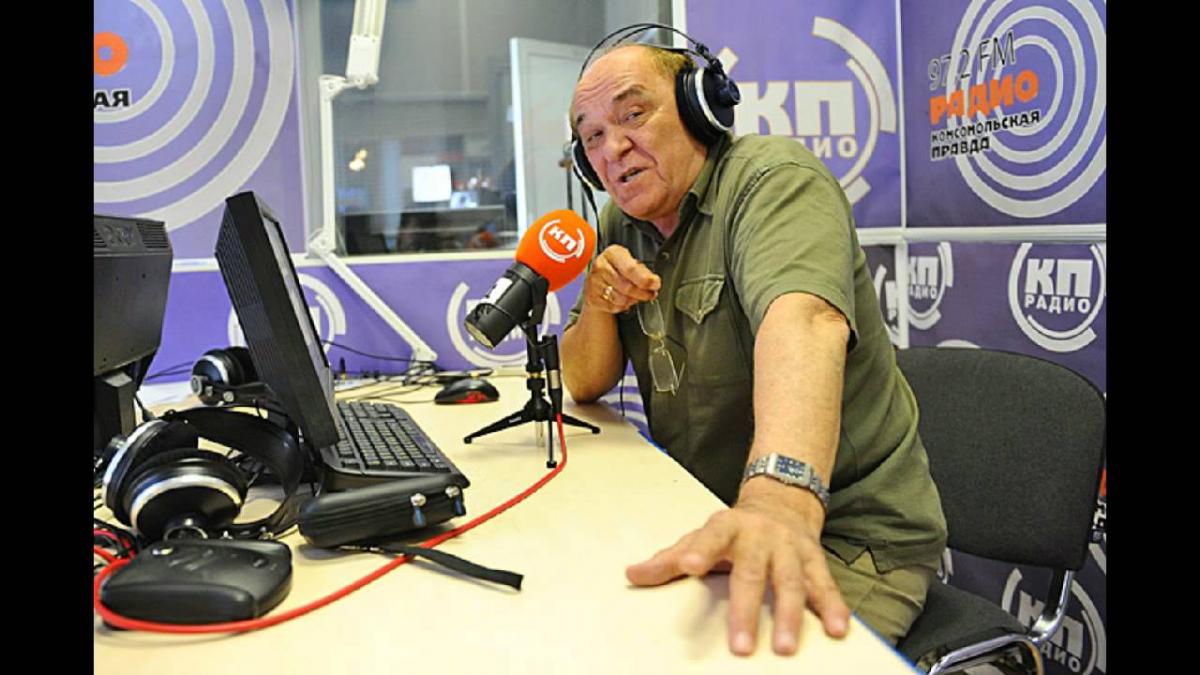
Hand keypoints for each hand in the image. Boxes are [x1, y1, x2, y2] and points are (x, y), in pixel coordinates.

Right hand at [584, 245, 660, 313]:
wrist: (599, 278)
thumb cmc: (618, 268)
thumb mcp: (630, 262)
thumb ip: (642, 270)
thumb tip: (653, 281)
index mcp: (612, 253)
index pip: (630, 269)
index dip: (645, 279)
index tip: (655, 284)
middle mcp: (601, 266)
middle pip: (627, 286)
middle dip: (643, 293)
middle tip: (651, 294)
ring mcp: (594, 283)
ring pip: (620, 299)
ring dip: (633, 300)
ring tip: (637, 296)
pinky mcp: (592, 297)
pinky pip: (613, 307)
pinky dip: (623, 306)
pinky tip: (626, 300)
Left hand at [625, 495, 849, 655]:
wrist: (782, 502)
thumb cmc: (734, 530)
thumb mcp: (699, 536)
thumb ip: (668, 559)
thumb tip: (632, 574)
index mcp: (727, 527)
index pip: (711, 536)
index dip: (700, 549)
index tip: (689, 564)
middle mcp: (761, 537)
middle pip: (753, 574)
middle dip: (747, 611)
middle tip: (741, 646)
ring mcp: (790, 549)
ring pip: (792, 583)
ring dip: (790, 617)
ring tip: (785, 647)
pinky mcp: (814, 560)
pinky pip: (825, 585)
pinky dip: (833, 607)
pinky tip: (837, 628)